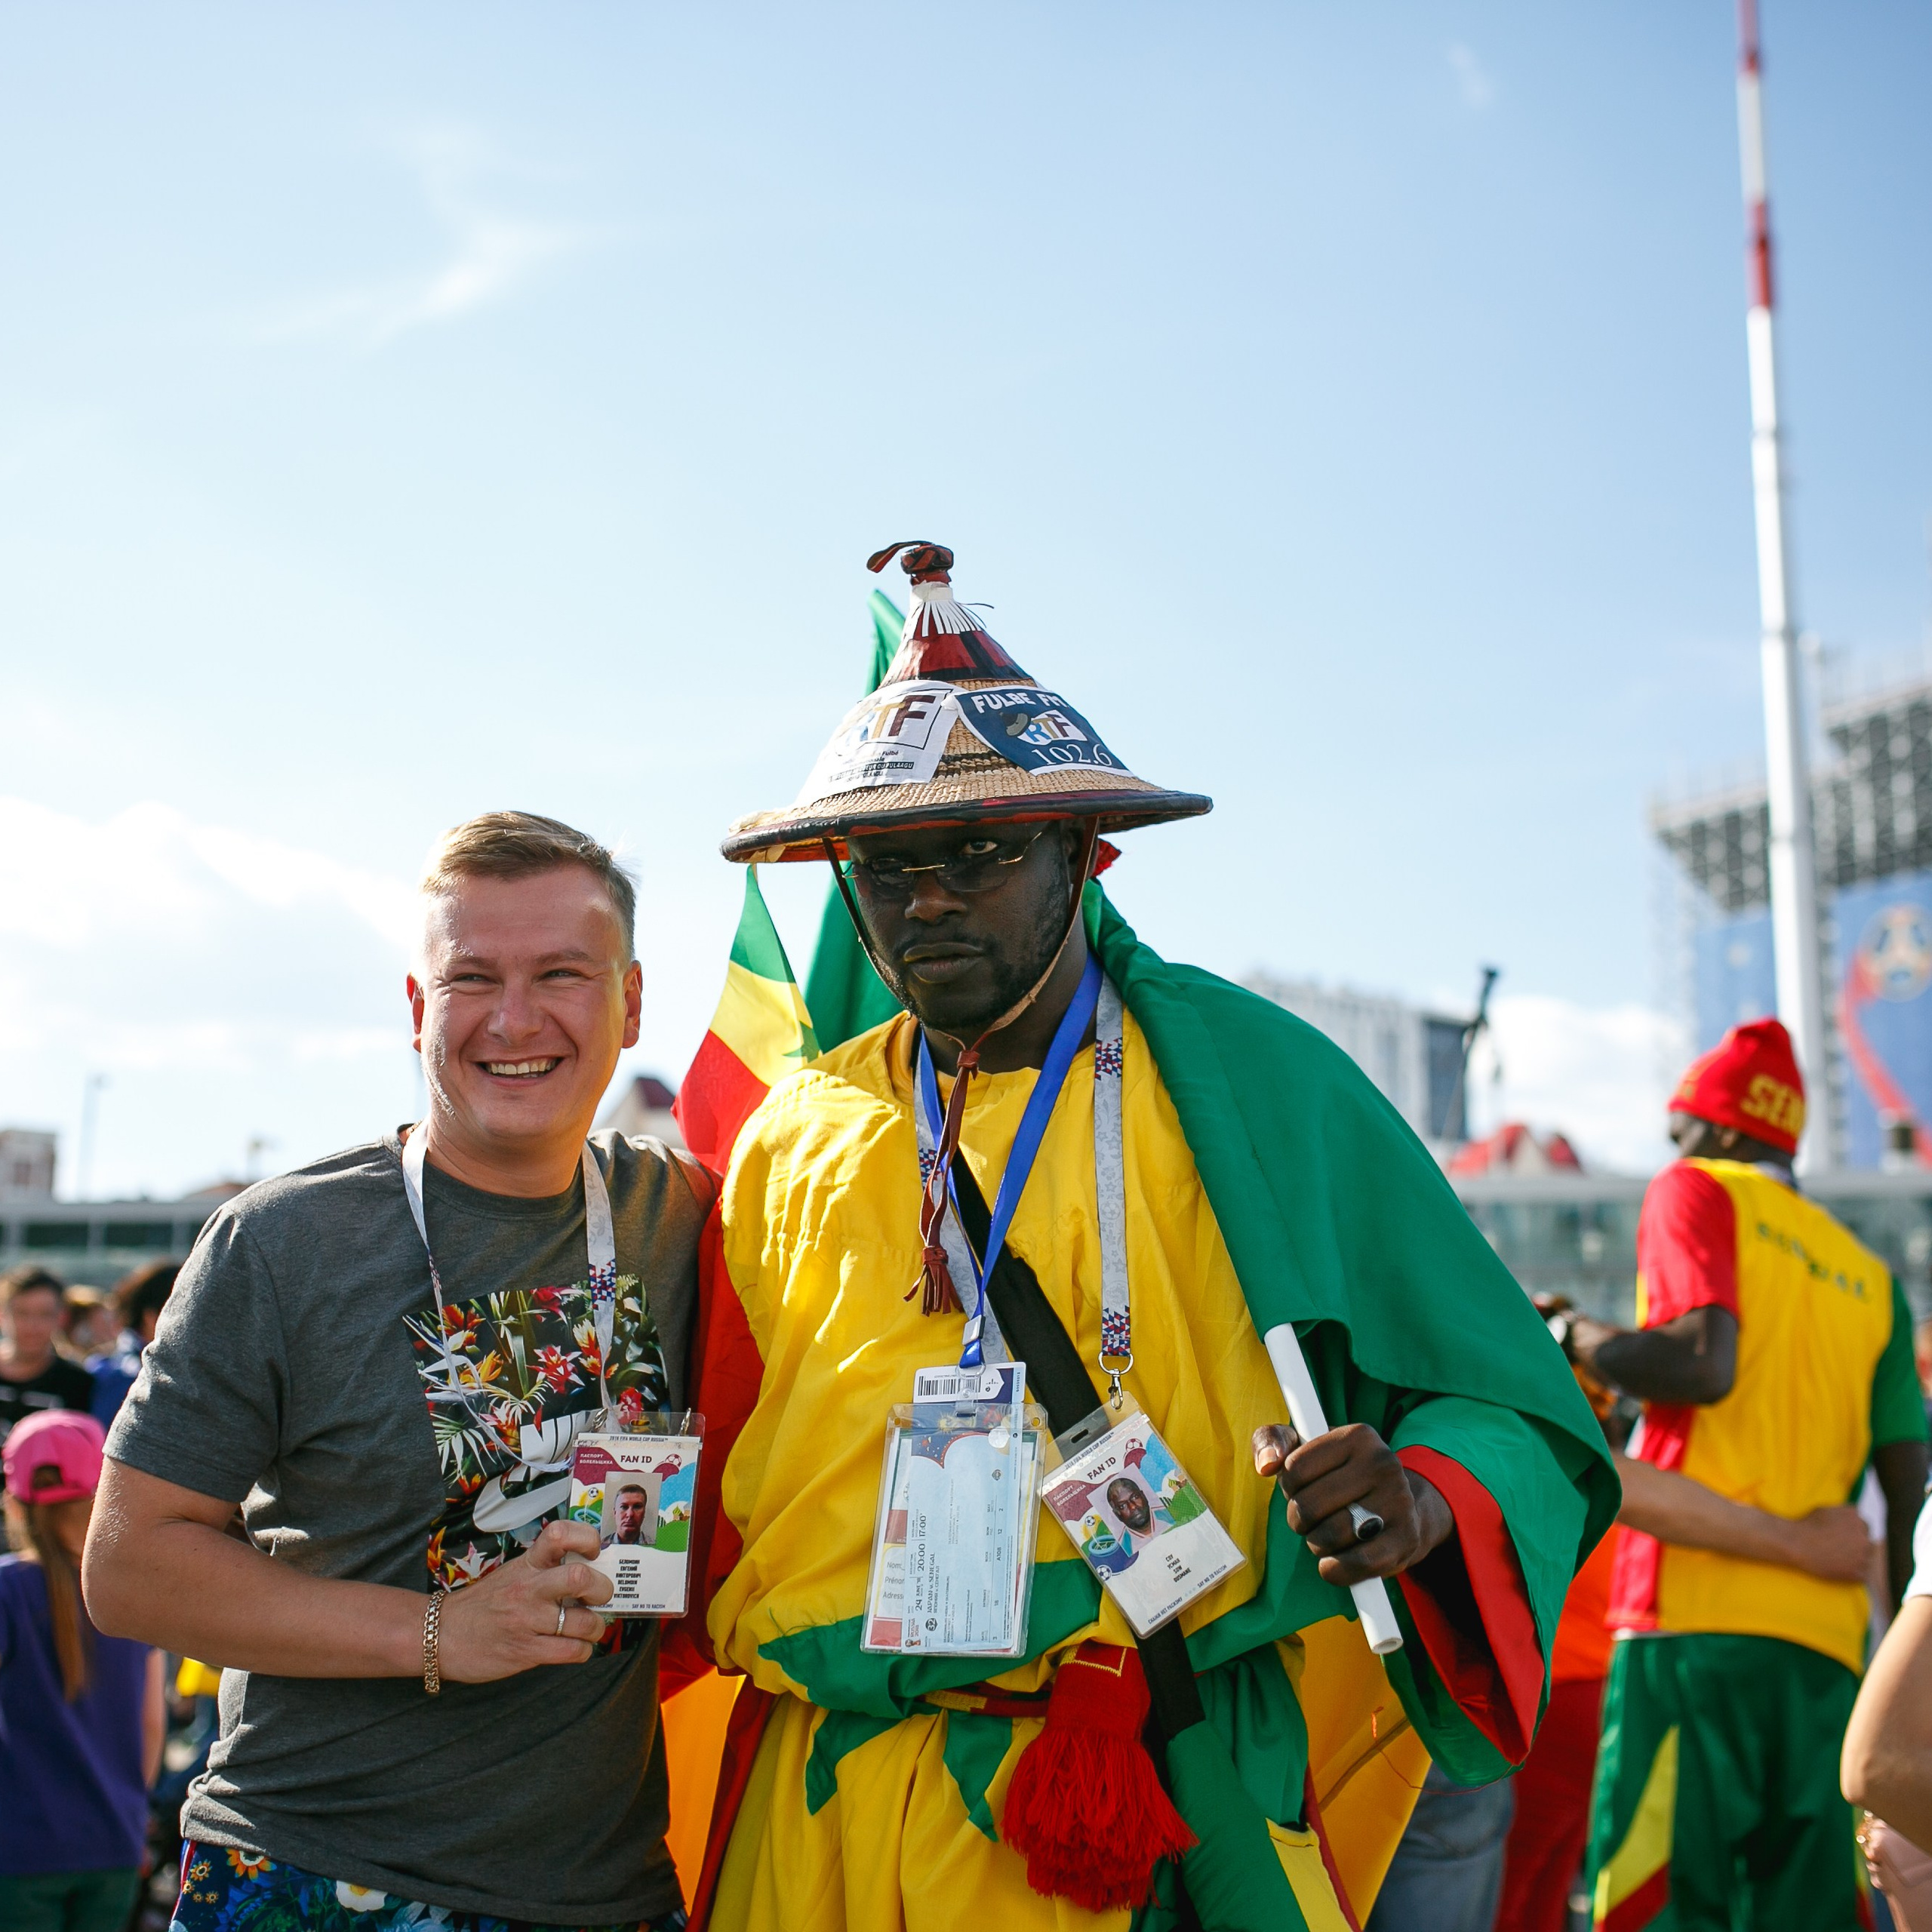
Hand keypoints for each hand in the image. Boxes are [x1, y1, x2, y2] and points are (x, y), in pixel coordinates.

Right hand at [436, 1520, 613, 1682]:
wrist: (440, 1635)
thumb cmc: (483, 1604)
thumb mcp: (512, 1574)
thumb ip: (544, 1570)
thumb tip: (589, 1571)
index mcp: (527, 1563)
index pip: (560, 1533)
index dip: (586, 1538)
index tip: (592, 1552)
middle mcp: (529, 1588)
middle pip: (581, 1576)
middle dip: (603, 1589)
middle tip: (600, 1597)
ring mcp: (527, 1620)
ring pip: (583, 1621)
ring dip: (596, 1627)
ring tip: (590, 1629)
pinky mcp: (525, 1651)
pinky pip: (571, 1651)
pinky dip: (583, 1651)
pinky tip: (575, 1648)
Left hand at [1252, 1422, 1452, 1586]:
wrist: (1407, 1507)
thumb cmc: (1343, 1476)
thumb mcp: (1307, 1447)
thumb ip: (1273, 1440)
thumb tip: (1267, 1465)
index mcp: (1357, 1436)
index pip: (1294, 1469)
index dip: (1290, 1486)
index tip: (1304, 1487)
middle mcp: (1383, 1463)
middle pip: (1307, 1506)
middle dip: (1299, 1519)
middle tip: (1313, 1517)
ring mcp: (1399, 1502)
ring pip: (1327, 1537)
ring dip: (1316, 1544)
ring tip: (1327, 1535)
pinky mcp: (1406, 1539)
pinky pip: (1355, 1564)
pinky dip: (1335, 1570)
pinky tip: (1333, 1563)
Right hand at [1782, 1504, 1875, 1583]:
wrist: (1796, 1544)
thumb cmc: (1806, 1525)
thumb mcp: (1826, 1510)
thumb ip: (1843, 1513)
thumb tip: (1853, 1517)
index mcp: (1855, 1517)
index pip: (1863, 1526)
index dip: (1852, 1532)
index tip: (1842, 1537)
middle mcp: (1863, 1534)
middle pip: (1867, 1541)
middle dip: (1856, 1545)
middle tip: (1839, 1548)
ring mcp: (1862, 1554)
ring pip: (1866, 1558)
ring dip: (1856, 1559)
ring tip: (1837, 1559)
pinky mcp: (1858, 1571)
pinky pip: (1861, 1573)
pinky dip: (1852, 1572)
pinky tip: (1838, 1568)